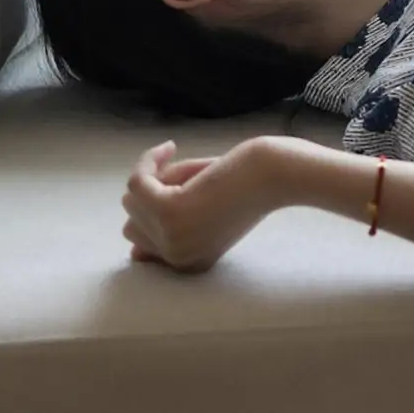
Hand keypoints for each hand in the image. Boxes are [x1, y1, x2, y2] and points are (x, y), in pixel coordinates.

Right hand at [121, 138, 277, 273]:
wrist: (281, 175)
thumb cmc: (252, 188)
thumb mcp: (206, 216)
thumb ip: (170, 229)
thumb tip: (133, 245)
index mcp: (188, 264)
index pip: (142, 245)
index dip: (155, 213)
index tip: (180, 189)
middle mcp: (176, 257)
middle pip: (132, 224)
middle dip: (154, 197)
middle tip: (191, 179)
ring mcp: (171, 237)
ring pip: (133, 200)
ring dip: (159, 178)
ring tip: (196, 170)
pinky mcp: (169, 209)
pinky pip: (136, 182)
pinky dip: (148, 160)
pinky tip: (170, 147)